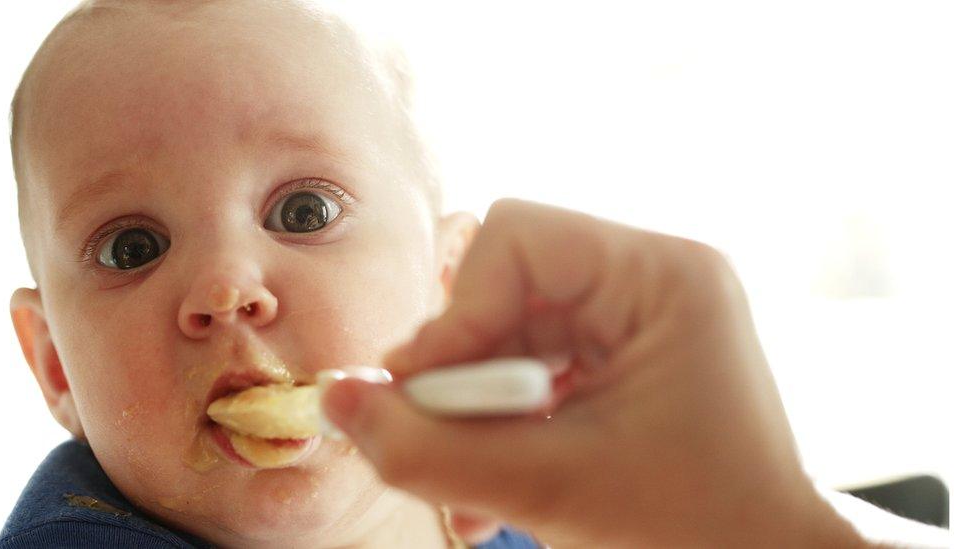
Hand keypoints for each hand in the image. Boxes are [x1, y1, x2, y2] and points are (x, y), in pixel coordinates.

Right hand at [323, 199, 861, 547]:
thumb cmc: (701, 532)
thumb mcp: (553, 490)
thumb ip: (430, 449)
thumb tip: (336, 401)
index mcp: (663, 277)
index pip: (517, 237)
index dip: (458, 313)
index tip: (427, 393)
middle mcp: (651, 280)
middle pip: (502, 287)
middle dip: (461, 372)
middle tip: (437, 441)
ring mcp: (636, 318)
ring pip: (504, 335)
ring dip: (472, 410)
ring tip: (469, 489)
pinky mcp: (618, 357)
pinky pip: (529, 368)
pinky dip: (499, 424)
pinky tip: (492, 487)